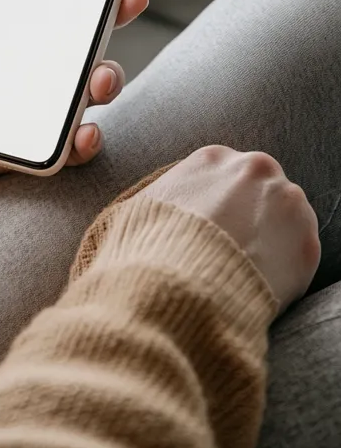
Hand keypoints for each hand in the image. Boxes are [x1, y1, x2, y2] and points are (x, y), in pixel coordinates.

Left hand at [0, 0, 148, 195]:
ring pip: (72, 98)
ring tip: (101, 79)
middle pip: (68, 49)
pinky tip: (86, 132)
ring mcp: (5, 111)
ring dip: (102, 84)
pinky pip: (52, 151)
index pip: (40, 7)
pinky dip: (79, 145)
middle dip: (106, 29)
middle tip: (126, 6)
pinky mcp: (3, 153)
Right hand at [143, 145, 319, 311]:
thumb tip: (153, 209)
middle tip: (234, 249)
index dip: (222, 206)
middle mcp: (256, 169)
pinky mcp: (307, 243)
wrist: (175, 289)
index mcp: (213, 158)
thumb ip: (161, 197)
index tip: (216, 228)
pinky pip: (301, 255)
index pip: (228, 176)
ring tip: (245, 271)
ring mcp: (288, 203)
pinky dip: (287, 271)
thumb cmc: (148, 249)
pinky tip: (259, 284)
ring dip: (273, 241)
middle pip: (262, 191)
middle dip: (252, 217)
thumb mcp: (140, 208)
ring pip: (288, 219)